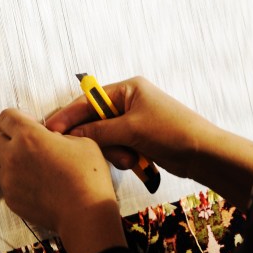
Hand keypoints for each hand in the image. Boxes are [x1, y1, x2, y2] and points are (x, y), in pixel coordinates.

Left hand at [0, 107, 125, 252]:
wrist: (84, 214)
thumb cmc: (87, 177)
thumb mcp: (80, 142)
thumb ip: (58, 135)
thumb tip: (50, 139)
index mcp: (29, 136)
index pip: (5, 117)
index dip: (16, 118)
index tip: (28, 123)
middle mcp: (12, 156)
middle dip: (3, 138)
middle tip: (22, 143)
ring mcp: (9, 180)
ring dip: (8, 161)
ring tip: (31, 167)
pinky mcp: (10, 199)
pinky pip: (6, 185)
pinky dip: (16, 182)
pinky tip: (35, 185)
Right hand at [46, 76, 252, 209]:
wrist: (203, 153)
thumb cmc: (171, 131)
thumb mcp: (130, 129)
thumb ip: (98, 131)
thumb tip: (70, 135)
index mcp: (127, 89)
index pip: (88, 100)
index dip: (67, 116)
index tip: (49, 129)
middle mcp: (128, 102)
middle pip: (94, 120)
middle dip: (97, 139)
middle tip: (86, 151)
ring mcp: (134, 121)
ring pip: (105, 138)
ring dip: (113, 151)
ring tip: (129, 159)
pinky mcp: (139, 139)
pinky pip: (118, 148)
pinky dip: (123, 157)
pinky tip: (136, 162)